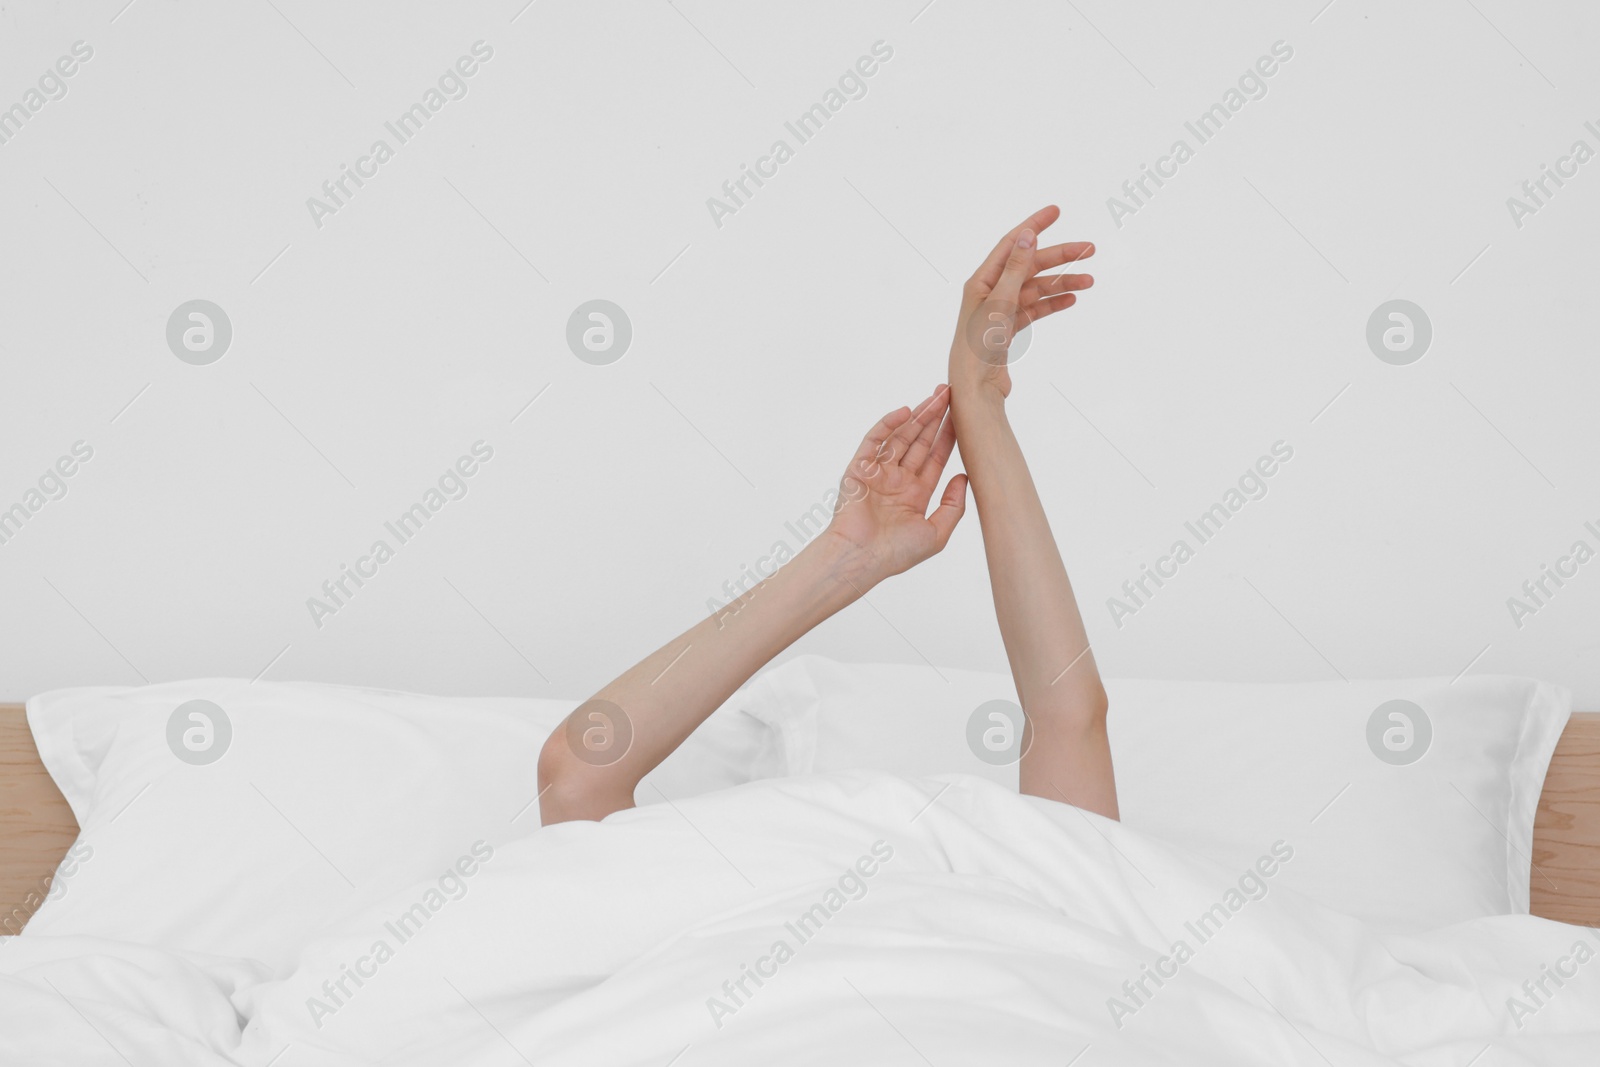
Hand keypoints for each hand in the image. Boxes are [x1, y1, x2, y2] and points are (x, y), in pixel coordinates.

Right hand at [823, 386, 967, 586]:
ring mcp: (878, 473)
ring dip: (917, 416)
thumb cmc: (895, 554)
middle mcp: (897, 480)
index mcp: (915, 494)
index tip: (962, 415)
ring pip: (900, 437)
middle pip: (919, 441)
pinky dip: (887, 424)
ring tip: (935, 396)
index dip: (948, 436)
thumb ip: (953, 506)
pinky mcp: (858, 469)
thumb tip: (964, 476)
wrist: (860, 561)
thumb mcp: (936, 534)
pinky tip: (905, 412)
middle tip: (948, 393)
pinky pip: (874, 441)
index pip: (935, 457)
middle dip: (935, 417)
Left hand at [947, 205, 1094, 402]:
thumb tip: (1028, 235)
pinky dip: (1052, 303)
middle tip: (1090, 249)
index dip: (1034, 226)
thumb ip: (1016, 268)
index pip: (1012, 243)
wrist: (975, 389)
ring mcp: (1000, 311)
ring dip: (1061, 282)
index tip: (1056, 211)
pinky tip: (1072, 298)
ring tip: (1089, 279)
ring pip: (1036, 289)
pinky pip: (1034, 309)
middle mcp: (989, 292)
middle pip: (1030, 266)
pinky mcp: (1008, 330)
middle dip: (1059, 256)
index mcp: (982, 281)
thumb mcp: (1000, 302)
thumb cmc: (978, 347)